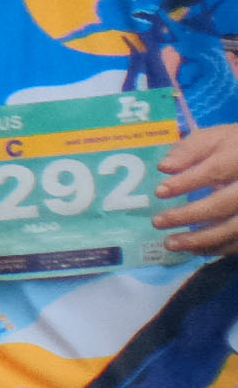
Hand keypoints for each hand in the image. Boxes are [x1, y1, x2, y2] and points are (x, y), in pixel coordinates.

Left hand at [160, 120, 237, 255]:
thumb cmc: (234, 147)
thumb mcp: (215, 138)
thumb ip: (191, 149)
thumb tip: (165, 167)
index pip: (215, 170)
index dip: (188, 182)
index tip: (160, 191)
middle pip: (224, 203)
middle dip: (190, 215)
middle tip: (157, 222)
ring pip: (234, 227)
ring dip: (201, 239)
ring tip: (170, 243)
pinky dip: (216, 247)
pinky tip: (193, 249)